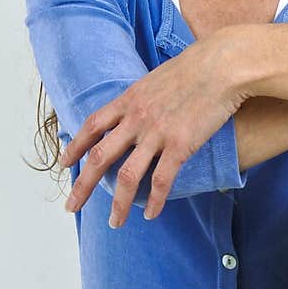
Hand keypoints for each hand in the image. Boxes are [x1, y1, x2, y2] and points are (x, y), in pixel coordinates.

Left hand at [58, 33, 245, 225]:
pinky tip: (151, 214)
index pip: (92, 126)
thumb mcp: (157, 78)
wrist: (222, 65)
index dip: (75, 146)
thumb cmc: (196, 67)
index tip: (64, 163)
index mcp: (128, 100)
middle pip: (99, 157)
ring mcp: (156, 132)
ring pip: (127, 176)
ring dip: (118, 204)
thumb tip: (137, 106)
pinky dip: (154, 200)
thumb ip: (142, 96)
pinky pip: (161, 180)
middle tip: (71, 207)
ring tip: (114, 223)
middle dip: (82, 186)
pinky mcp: (180, 145)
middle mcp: (136, 118)